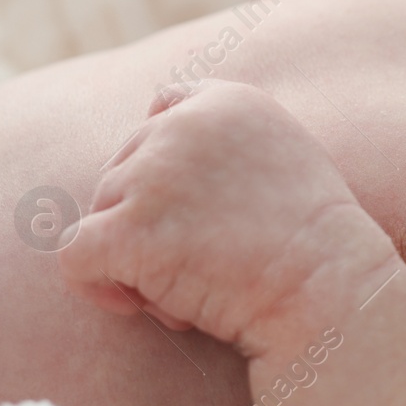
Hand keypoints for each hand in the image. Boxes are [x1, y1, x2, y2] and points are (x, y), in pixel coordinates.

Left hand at [59, 80, 393, 356]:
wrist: (330, 291)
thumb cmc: (317, 243)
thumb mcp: (287, 157)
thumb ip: (227, 139)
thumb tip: (159, 120)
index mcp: (229, 101)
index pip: (165, 106)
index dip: (165, 160)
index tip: (194, 208)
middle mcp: (184, 124)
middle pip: (124, 167)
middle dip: (150, 218)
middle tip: (201, 261)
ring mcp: (153, 174)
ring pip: (101, 212)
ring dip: (134, 257)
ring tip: (191, 287)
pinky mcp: (128, 228)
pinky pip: (75, 256)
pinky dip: (95, 286)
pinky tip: (136, 305)